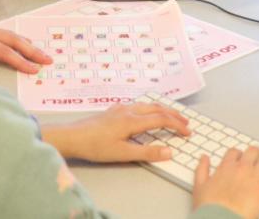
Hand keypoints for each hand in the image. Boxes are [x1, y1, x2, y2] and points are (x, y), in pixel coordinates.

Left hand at [0, 22, 49, 73]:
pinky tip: (19, 42)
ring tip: (40, 51)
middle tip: (48, 60)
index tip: (34, 70)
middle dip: (31, 50)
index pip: (3, 52)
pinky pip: (2, 33)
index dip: (20, 61)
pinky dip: (16, 39)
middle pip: (12, 40)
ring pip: (9, 34)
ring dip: (26, 43)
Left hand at [42, 102, 189, 161]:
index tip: (188, 132)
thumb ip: (147, 152)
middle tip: (186, 122)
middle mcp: (128, 110)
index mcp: (133, 120)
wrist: (71, 136)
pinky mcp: (112, 111)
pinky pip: (137, 105)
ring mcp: (119, 108)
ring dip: (162, 109)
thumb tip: (170, 151)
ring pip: (147, 104)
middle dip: (173, 114)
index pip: (162, 120)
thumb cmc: (95, 146)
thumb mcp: (123, 153)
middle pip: (157, 108)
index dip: (177, 125)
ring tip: (171, 115)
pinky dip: (149, 108)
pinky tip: (145, 112)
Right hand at [192, 147, 258, 218]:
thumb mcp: (199, 186)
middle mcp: (242, 169)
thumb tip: (204, 158)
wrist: (218, 218)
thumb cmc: (208, 206)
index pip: (234, 153)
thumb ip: (201, 169)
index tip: (241, 156)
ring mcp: (255, 179)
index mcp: (226, 167)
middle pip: (254, 152)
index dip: (239, 153)